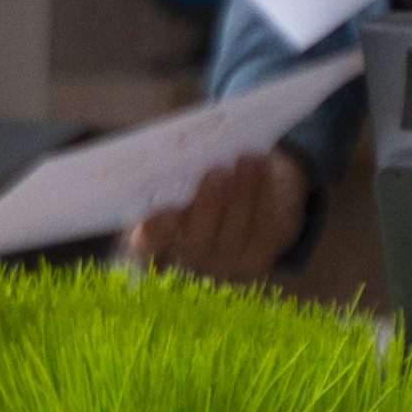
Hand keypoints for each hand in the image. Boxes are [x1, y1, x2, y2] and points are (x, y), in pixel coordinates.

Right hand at [132, 141, 312, 279]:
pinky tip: (263, 169)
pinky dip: (265, 197)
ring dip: (244, 195)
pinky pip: (264, 232)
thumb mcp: (177, 167)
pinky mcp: (256, 260)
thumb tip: (171, 145)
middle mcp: (186, 260)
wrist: (241, 192)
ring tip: (249, 159)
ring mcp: (222, 265)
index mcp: (154, 240)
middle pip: (196, 243)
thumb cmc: (196, 174)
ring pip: (234, 236)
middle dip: (209, 206)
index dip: (153, 232)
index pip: (146, 244)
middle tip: (217, 171)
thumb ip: (169, 163)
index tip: (162, 210)